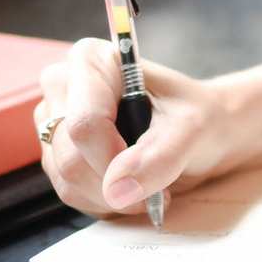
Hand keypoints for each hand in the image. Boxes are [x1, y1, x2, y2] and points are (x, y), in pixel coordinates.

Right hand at [35, 38, 237, 218]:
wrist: (206, 133)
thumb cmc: (199, 117)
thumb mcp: (193, 129)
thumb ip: (159, 156)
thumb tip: (117, 189)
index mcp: (92, 61)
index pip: (84, 124)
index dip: (113, 158)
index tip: (148, 166)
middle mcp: (63, 86)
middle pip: (71, 157)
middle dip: (116, 183)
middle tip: (157, 181)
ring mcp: (55, 122)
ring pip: (67, 181)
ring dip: (113, 196)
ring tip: (147, 181)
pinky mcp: (56, 154)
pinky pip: (70, 193)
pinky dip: (105, 200)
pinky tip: (130, 185)